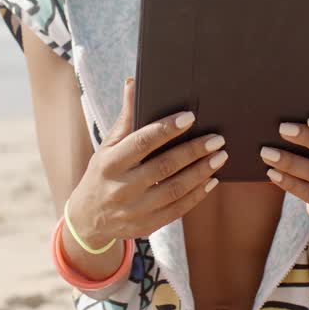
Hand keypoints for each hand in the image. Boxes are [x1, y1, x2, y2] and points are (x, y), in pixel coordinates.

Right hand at [67, 77, 227, 244]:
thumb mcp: (107, 146)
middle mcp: (121, 187)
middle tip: (217, 139)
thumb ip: (125, 118)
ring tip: (220, 157)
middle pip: (164, 167)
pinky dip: (197, 194)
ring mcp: (134, 210)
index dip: (167, 129)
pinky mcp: (146, 226)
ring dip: (201, 172)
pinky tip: (211, 180)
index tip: (190, 117)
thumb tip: (133, 83)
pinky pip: (178, 210)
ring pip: (175, 190)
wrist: (88, 218)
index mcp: (110, 163)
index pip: (142, 142)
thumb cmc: (103, 173)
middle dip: (194, 151)